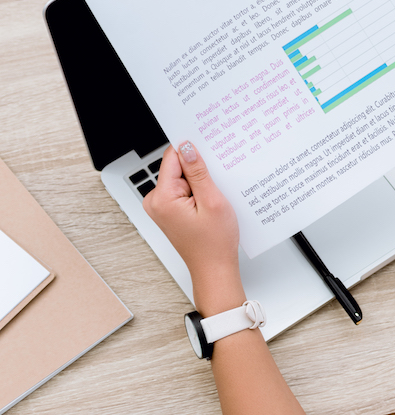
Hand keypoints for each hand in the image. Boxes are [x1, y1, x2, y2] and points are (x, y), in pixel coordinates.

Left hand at [143, 141, 243, 313]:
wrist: (214, 268)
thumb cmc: (214, 243)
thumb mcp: (212, 201)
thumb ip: (197, 172)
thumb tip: (187, 147)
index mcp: (162, 198)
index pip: (172, 157)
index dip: (192, 150)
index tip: (208, 146)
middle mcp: (156, 202)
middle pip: (177, 167)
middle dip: (198, 168)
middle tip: (218, 180)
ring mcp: (161, 207)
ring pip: (182, 178)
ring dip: (200, 181)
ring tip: (215, 196)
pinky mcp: (169, 211)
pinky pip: (183, 190)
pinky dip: (198, 191)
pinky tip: (211, 202)